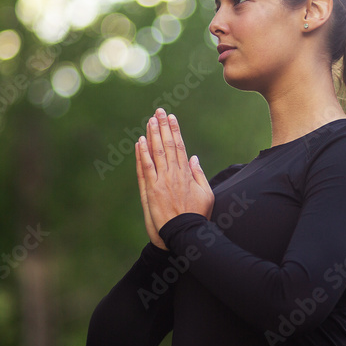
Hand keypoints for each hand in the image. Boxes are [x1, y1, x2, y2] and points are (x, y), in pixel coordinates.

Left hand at [136, 108, 213, 248]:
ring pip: (155, 153)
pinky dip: (142, 154)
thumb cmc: (197, 216)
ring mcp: (160, 181)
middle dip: (162, 127)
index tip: (171, 118)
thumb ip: (198, 174)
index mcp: (186, 174)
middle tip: (159, 112)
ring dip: (152, 135)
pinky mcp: (150, 191)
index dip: (174, 131)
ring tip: (149, 121)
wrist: (185, 234)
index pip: (179, 146)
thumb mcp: (206, 194)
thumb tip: (193, 158)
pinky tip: (139, 142)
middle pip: (166, 145)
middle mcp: (173, 174)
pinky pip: (145, 169)